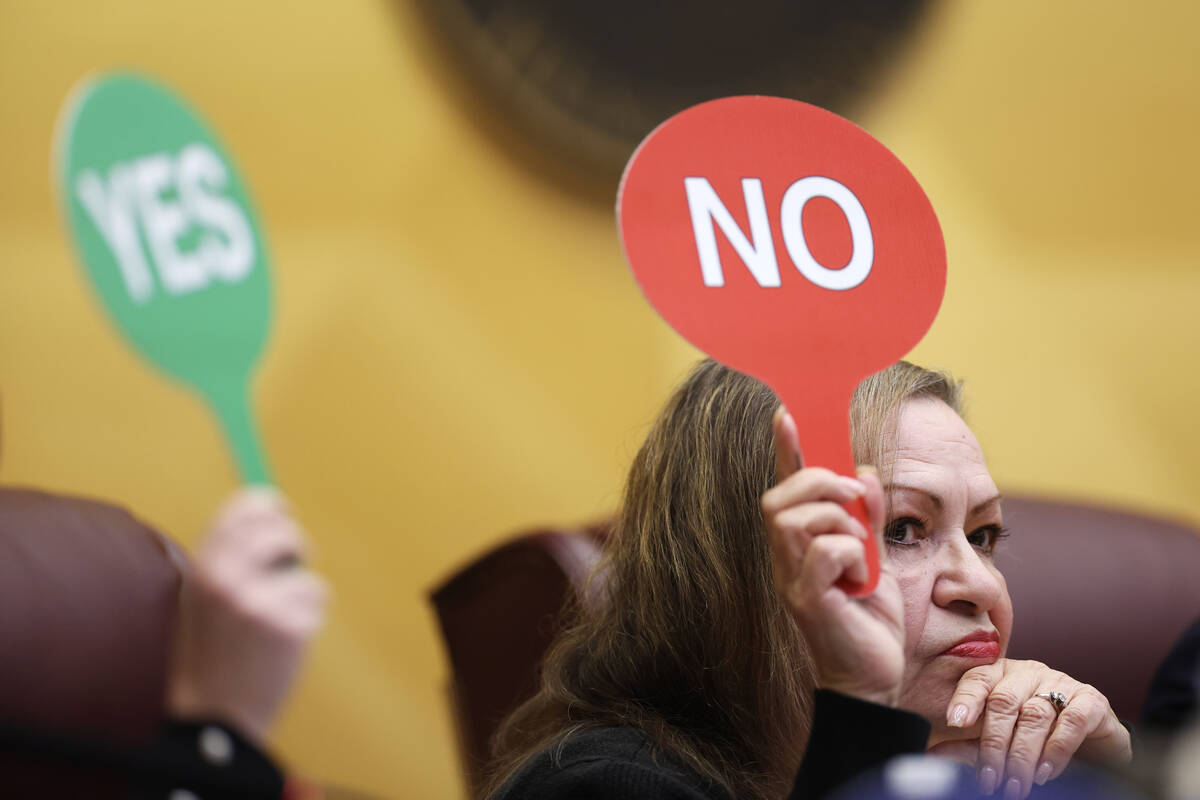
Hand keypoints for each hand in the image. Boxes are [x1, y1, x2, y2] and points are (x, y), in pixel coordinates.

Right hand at [167, 488, 328, 744]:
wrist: (213, 714)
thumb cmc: (209, 653)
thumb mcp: (199, 597)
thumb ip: (224, 557)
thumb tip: (265, 514)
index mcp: (202, 568)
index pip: (242, 509)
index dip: (268, 504)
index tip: (281, 510)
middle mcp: (228, 579)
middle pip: (282, 529)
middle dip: (294, 544)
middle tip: (290, 564)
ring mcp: (259, 603)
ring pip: (306, 568)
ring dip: (300, 587)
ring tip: (279, 613)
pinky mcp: (289, 626)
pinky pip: (317, 595)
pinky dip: (309, 614)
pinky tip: (286, 638)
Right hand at [762, 406, 905, 705]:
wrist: (874, 677)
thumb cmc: (869, 619)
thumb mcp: (874, 556)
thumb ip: (866, 516)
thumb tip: (863, 475)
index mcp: (799, 543)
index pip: (784, 486)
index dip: (784, 449)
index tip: (786, 413)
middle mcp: (785, 558)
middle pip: (778, 497)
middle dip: (818, 484)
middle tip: (854, 500)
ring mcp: (790, 580)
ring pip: (794, 520)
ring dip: (838, 522)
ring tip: (859, 550)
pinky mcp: (806, 602)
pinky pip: (824, 553)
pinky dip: (851, 555)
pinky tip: (859, 580)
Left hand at [929, 658, 1131, 797]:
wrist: (1094, 747)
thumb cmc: (1038, 740)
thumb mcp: (1000, 742)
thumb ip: (969, 747)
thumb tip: (933, 757)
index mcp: (1001, 675)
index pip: (977, 679)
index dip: (965, 699)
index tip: (953, 723)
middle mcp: (1028, 673)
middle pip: (1004, 701)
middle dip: (994, 745)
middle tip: (991, 779)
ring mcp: (1061, 683)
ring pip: (1035, 714)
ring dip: (1023, 754)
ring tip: (1016, 783)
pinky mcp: (1091, 701)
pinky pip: (1072, 720)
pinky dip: (1056, 749)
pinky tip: (1046, 772)